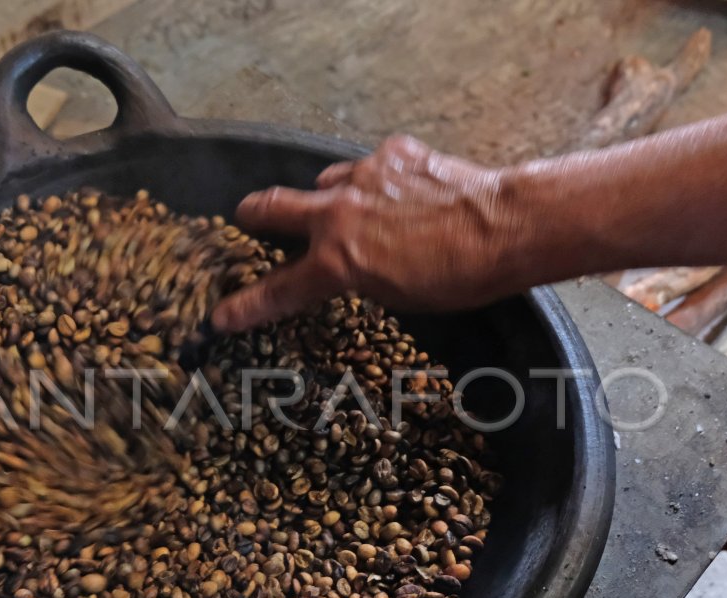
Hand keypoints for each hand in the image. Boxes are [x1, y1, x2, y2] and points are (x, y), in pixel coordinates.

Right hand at [211, 136, 523, 332]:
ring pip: (324, 181)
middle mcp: (338, 213)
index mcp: (337, 261)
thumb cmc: (459, 277)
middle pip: (272, 207)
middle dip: (254, 216)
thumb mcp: (399, 299)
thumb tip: (352, 268)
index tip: (221, 315)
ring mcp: (364, 175)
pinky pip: (369, 166)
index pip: (278, 289)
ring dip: (327, 197)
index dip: (245, 306)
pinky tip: (400, 191)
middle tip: (247, 218)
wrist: (505, 226)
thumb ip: (361, 279)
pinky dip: (375, 180)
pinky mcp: (394, 152)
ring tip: (349, 207)